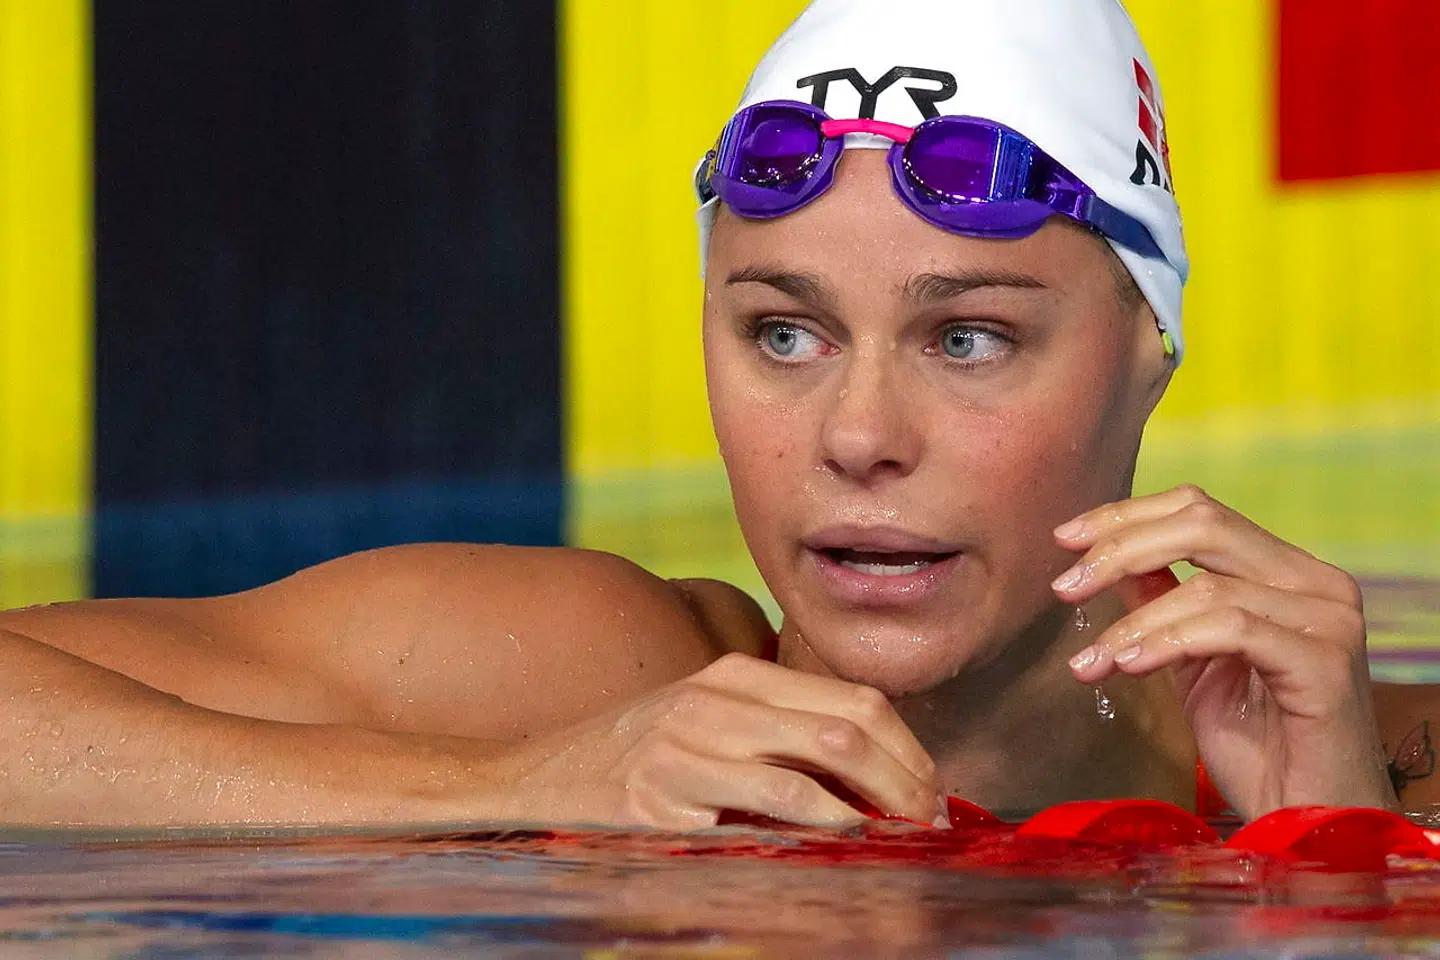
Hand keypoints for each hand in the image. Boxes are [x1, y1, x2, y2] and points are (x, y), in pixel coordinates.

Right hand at [494, 653, 941, 829]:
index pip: (853, 700)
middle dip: (905, 784)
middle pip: (846, 731)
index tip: (931, 792)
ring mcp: (686, 746)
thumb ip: (778, 732)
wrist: (537, 776)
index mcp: (734, 676)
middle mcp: (715, 701)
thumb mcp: (707, 722)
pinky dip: (813, 831)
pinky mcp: (663, 797)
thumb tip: (872, 775)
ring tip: (894, 841)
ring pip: (811, 770)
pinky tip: (836, 847)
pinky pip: (760, 813)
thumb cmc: (635, 756)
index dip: (908, 749)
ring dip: (870, 813)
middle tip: (928, 825)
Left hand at [1050, 484, 1395, 817]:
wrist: (1309, 822)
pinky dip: (1166, 643)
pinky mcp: (1325, 662)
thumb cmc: (1259, 749)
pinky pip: (1229, 629)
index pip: (1202, 511)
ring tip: (1090, 661)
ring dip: (1132, 622)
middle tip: (1065, 589)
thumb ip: (1164, 604)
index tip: (1066, 539)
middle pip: (1204, 525)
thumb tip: (1109, 559)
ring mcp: (1328, 619)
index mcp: (1289, 572)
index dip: (1128, 516)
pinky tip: (1127, 666)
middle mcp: (1318, 583)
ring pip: (1206, 586)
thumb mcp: (1194, 665)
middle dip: (1120, 549)